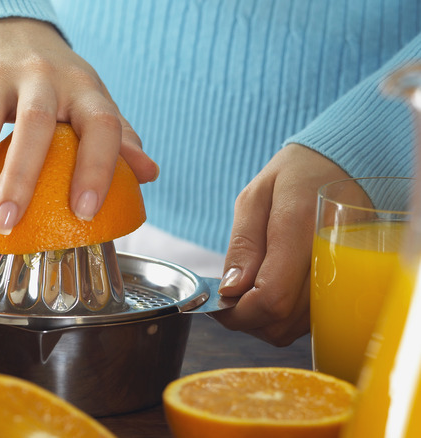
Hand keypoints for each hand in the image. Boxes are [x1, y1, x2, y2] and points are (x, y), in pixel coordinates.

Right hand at [0, 18, 157, 240]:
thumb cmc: (51, 76)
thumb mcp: (87, 94)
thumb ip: (117, 134)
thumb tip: (148, 175)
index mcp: (82, 86)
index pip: (101, 123)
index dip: (99, 167)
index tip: (87, 212)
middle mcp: (41, 77)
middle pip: (33, 125)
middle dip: (20, 178)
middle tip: (10, 224)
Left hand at [211, 144, 350, 345]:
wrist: (344, 167)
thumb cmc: (294, 177)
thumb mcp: (255, 198)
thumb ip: (243, 245)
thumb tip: (231, 290)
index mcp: (300, 228)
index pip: (271, 298)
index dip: (238, 313)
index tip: (218, 304)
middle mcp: (329, 259)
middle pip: (281, 321)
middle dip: (246, 319)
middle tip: (229, 297)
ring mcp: (343, 277)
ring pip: (294, 328)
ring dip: (263, 321)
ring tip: (250, 290)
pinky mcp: (347, 288)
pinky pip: (310, 321)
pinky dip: (285, 318)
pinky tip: (273, 292)